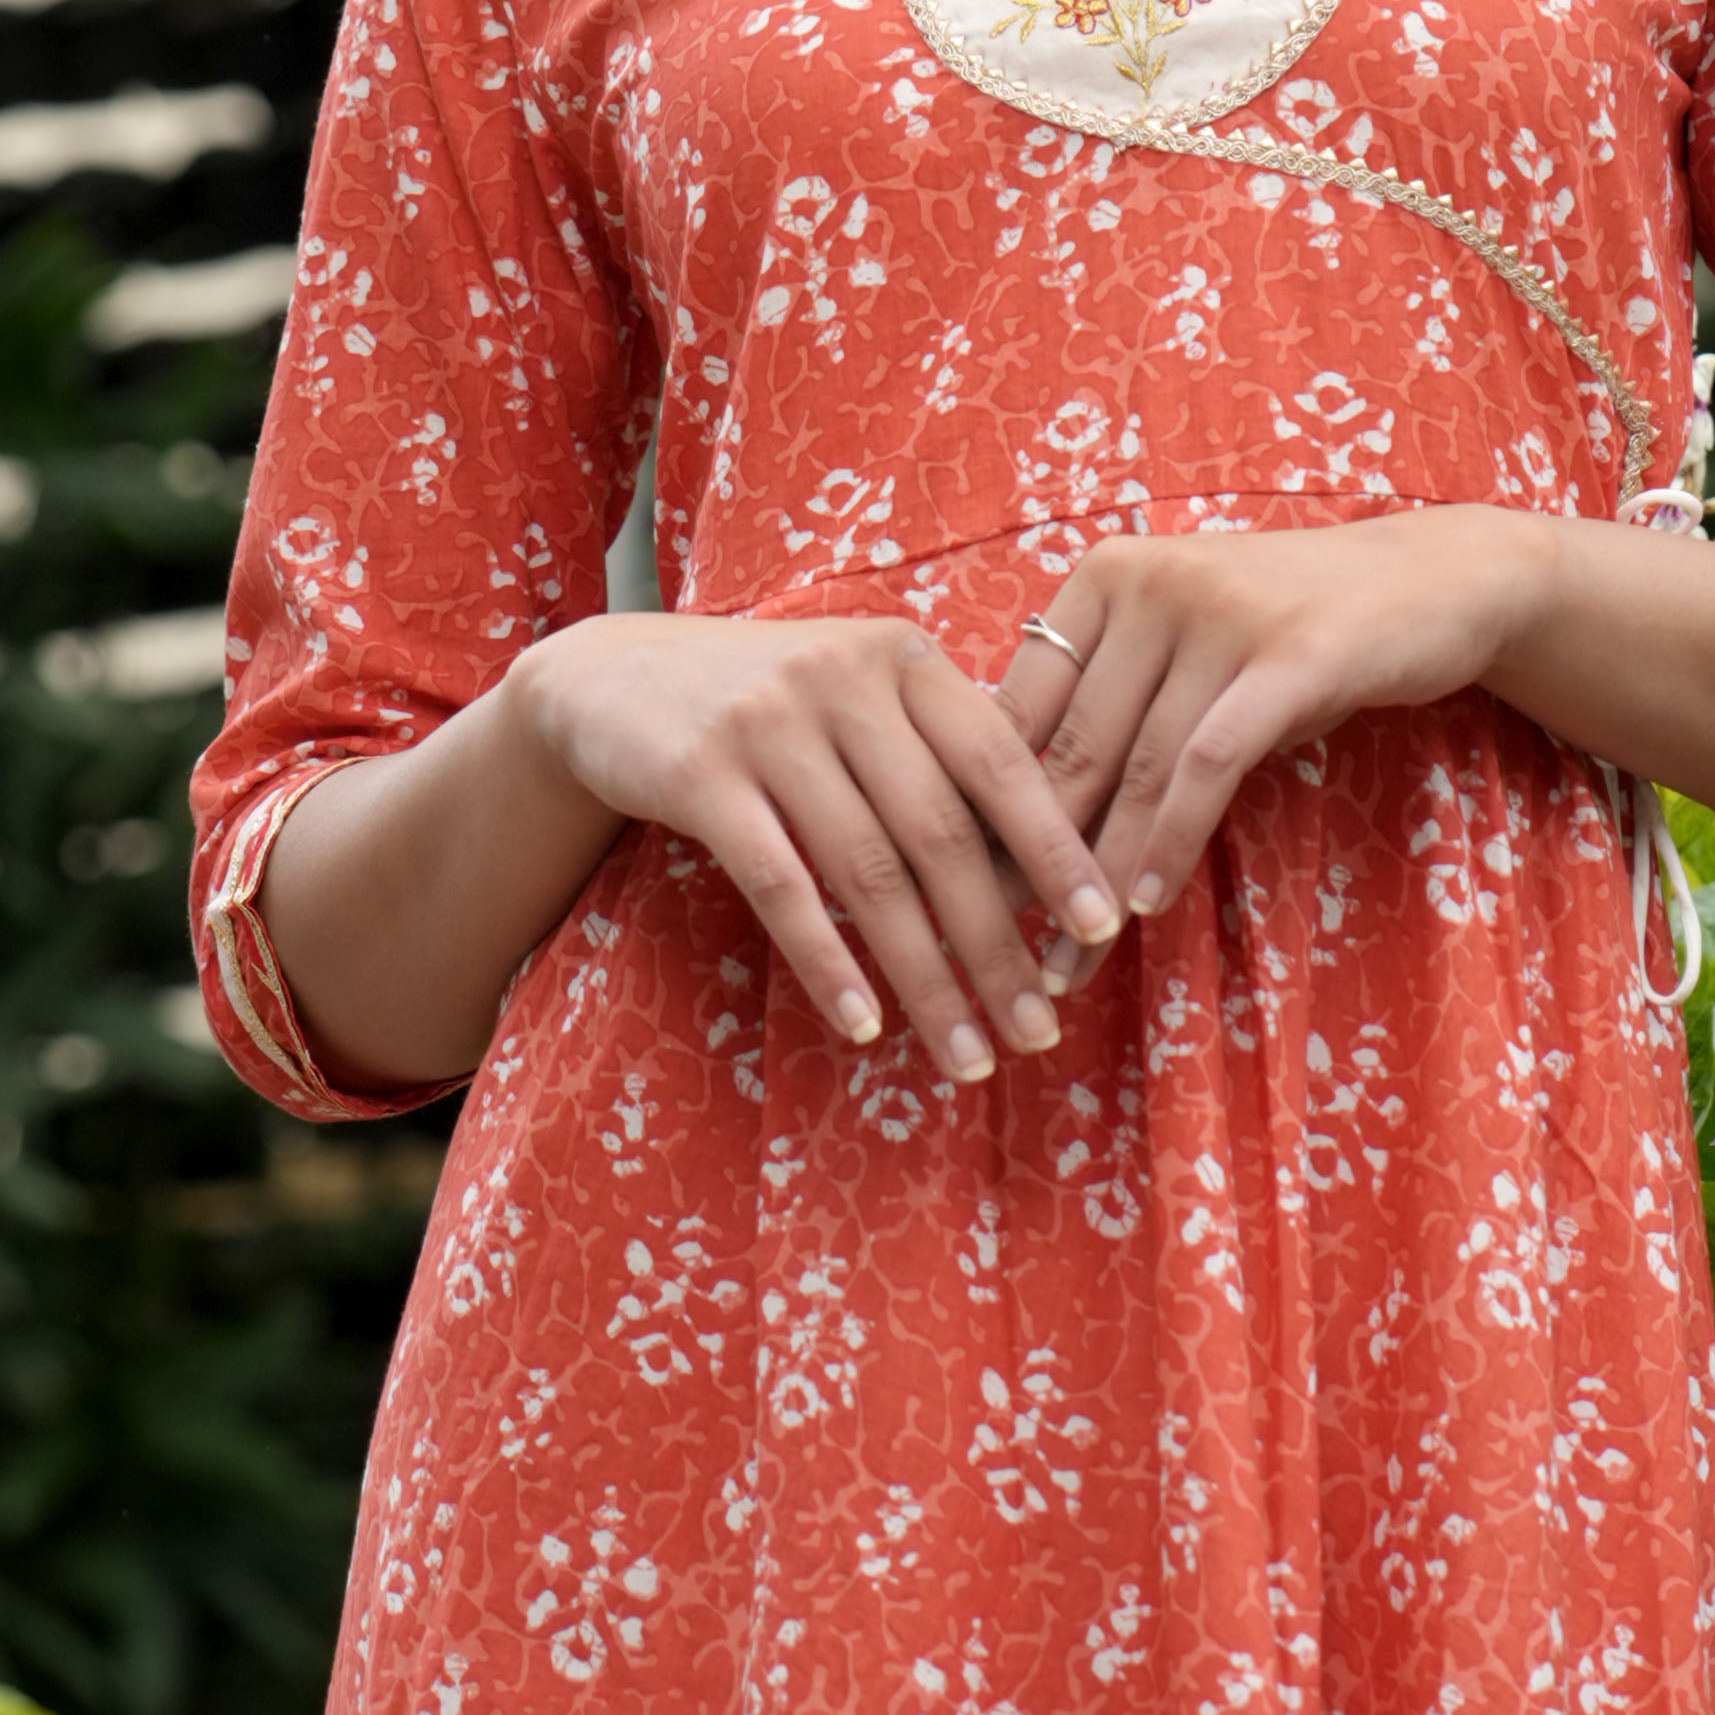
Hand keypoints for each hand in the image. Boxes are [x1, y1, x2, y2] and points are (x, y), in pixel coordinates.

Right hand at [511, 609, 1121, 1086]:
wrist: (612, 680)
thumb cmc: (770, 705)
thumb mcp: (859, 696)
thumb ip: (939, 750)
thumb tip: (1053, 856)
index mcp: (903, 659)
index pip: (1001, 759)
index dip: (1056, 847)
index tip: (1102, 930)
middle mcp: (844, 678)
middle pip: (942, 833)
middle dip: (998, 942)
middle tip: (1041, 1030)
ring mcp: (769, 724)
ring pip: (869, 872)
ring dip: (927, 976)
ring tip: (969, 1055)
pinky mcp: (701, 775)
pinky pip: (781, 887)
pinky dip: (828, 962)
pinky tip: (865, 1024)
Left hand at [993, 512, 1560, 960]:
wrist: (1431, 581)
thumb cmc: (1287, 633)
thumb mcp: (1187, 650)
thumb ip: (1110, 708)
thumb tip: (1007, 824)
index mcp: (1105, 575)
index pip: (1024, 706)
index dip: (988, 809)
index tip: (965, 896)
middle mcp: (1153, 579)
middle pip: (1072, 744)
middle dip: (1034, 860)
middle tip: (1001, 949)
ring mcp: (1223, 611)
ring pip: (1135, 767)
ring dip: (1099, 873)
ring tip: (1069, 958)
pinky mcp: (1291, 655)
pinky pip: (1207, 765)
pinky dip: (1169, 840)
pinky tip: (1143, 902)